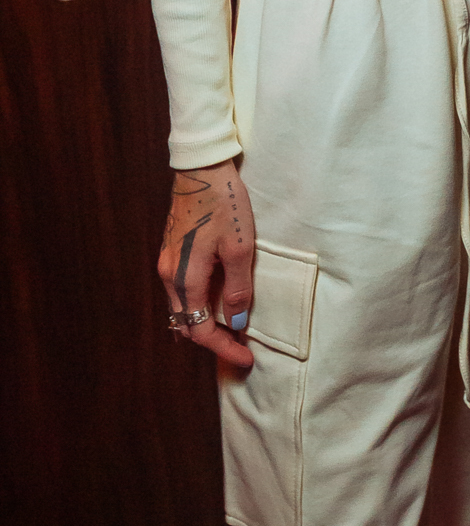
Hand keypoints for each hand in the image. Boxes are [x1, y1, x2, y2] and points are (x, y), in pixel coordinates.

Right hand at [158, 159, 255, 365]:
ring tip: (232, 328)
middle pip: (186, 323)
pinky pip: (182, 290)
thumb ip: (237, 287)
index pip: (199, 330)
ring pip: (182, 307)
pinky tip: (216, 302)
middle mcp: (168, 275)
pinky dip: (199, 303)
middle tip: (241, 347)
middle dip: (213, 340)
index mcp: (184, 278)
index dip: (222, 348)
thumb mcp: (239, 247)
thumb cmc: (223, 203)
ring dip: (204, 321)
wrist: (201, 168)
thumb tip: (236, 322)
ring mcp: (167, 262)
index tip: (246, 358)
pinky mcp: (171, 250)